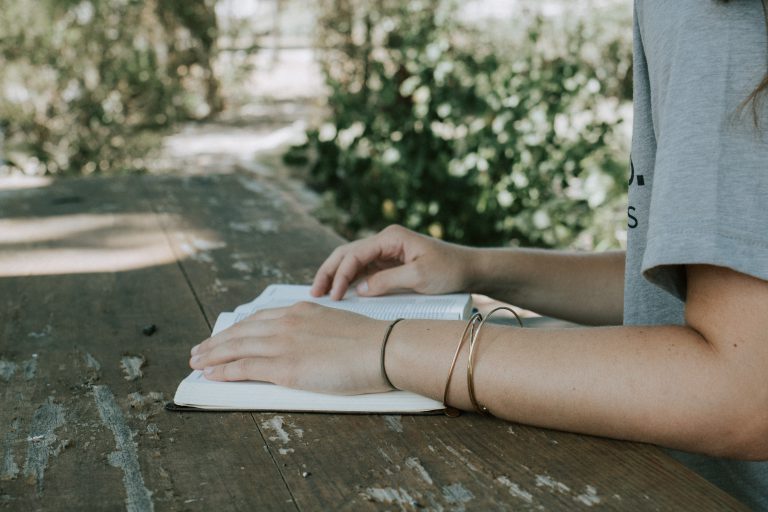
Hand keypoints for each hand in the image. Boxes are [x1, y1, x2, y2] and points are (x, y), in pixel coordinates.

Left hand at [189, 302, 390, 394]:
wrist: (383, 348)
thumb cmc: (370, 341)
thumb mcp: (337, 324)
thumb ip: (315, 330)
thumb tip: (307, 344)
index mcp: (301, 310)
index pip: (259, 319)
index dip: (238, 328)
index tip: (226, 334)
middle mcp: (287, 323)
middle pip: (241, 331)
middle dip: (217, 341)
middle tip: (200, 349)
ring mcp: (284, 344)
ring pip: (237, 347)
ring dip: (212, 355)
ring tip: (197, 361)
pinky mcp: (285, 367)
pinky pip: (245, 368)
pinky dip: (224, 370)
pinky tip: (212, 373)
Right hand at [311, 224, 474, 299]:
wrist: (470, 270)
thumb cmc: (450, 270)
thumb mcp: (420, 278)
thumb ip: (388, 281)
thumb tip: (360, 290)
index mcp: (391, 238)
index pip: (355, 254)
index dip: (340, 275)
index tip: (334, 296)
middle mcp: (385, 241)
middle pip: (347, 253)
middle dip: (329, 272)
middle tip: (314, 292)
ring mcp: (386, 252)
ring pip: (352, 261)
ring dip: (336, 276)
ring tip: (321, 294)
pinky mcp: (390, 264)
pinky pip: (364, 271)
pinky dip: (349, 281)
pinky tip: (340, 293)